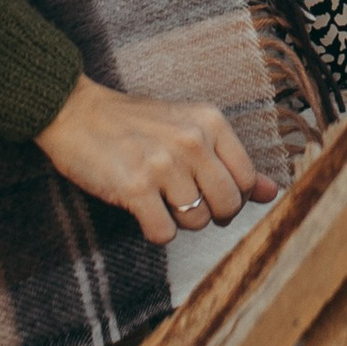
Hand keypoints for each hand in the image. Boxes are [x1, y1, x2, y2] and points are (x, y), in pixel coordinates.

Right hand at [37, 76, 275, 246]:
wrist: (74, 113)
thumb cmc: (133, 123)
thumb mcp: (188, 127)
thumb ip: (230, 160)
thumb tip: (272, 192)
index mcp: (210, 121)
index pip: (246, 180)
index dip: (230, 196)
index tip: (208, 191)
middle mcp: (191, 140)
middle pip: (228, 206)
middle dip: (209, 214)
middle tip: (182, 201)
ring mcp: (163, 164)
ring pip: (197, 222)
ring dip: (178, 221)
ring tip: (158, 198)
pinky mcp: (135, 187)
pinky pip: (164, 233)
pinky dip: (154, 230)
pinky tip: (140, 209)